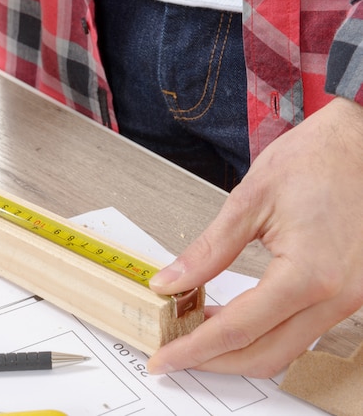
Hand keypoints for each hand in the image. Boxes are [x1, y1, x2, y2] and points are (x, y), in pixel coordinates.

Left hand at [147, 97, 362, 377]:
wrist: (360, 143)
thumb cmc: (314, 160)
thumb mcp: (249, 202)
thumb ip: (207, 251)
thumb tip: (169, 283)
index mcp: (310, 273)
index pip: (238, 329)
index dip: (194, 348)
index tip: (163, 359)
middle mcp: (337, 297)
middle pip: (263, 355)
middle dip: (212, 361)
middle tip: (173, 350)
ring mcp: (349, 300)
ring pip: (285, 350)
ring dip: (237, 351)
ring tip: (196, 334)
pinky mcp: (350, 294)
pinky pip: (302, 332)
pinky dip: (263, 335)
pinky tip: (233, 320)